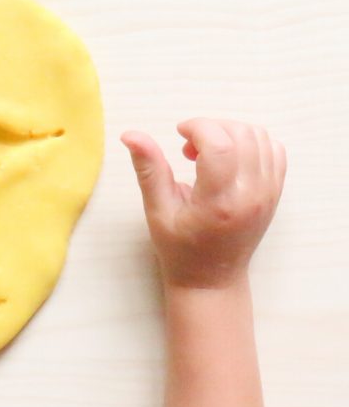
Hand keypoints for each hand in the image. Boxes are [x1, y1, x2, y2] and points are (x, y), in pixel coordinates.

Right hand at [122, 118, 285, 289]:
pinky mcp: (276, 192)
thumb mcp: (157, 210)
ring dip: (230, 132)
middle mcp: (251, 195)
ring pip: (260, 137)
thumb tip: (130, 134)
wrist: (213, 279)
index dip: (197, 127)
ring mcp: (268, 193)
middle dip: (211, 127)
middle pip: (241, 134)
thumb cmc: (180, 248)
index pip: (220, 144)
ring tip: (208, 152)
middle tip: (189, 147)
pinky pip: (275, 149)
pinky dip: (251, 142)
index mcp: (219, 201)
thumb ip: (148, 168)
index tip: (179, 134)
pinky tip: (229, 156)